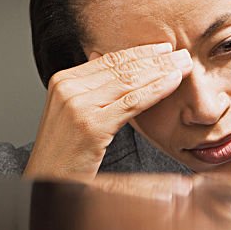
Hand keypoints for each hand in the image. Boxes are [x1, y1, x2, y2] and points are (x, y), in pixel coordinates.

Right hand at [24, 42, 192, 180]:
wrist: (46, 180)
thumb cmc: (63, 153)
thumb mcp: (72, 113)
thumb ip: (89, 89)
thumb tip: (106, 61)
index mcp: (63, 81)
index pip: (108, 60)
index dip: (138, 52)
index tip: (162, 48)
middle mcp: (68, 88)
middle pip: (121, 68)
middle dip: (155, 59)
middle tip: (181, 53)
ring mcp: (78, 105)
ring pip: (129, 81)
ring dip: (161, 70)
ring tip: (184, 64)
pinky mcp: (92, 125)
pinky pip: (132, 103)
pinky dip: (156, 90)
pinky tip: (173, 82)